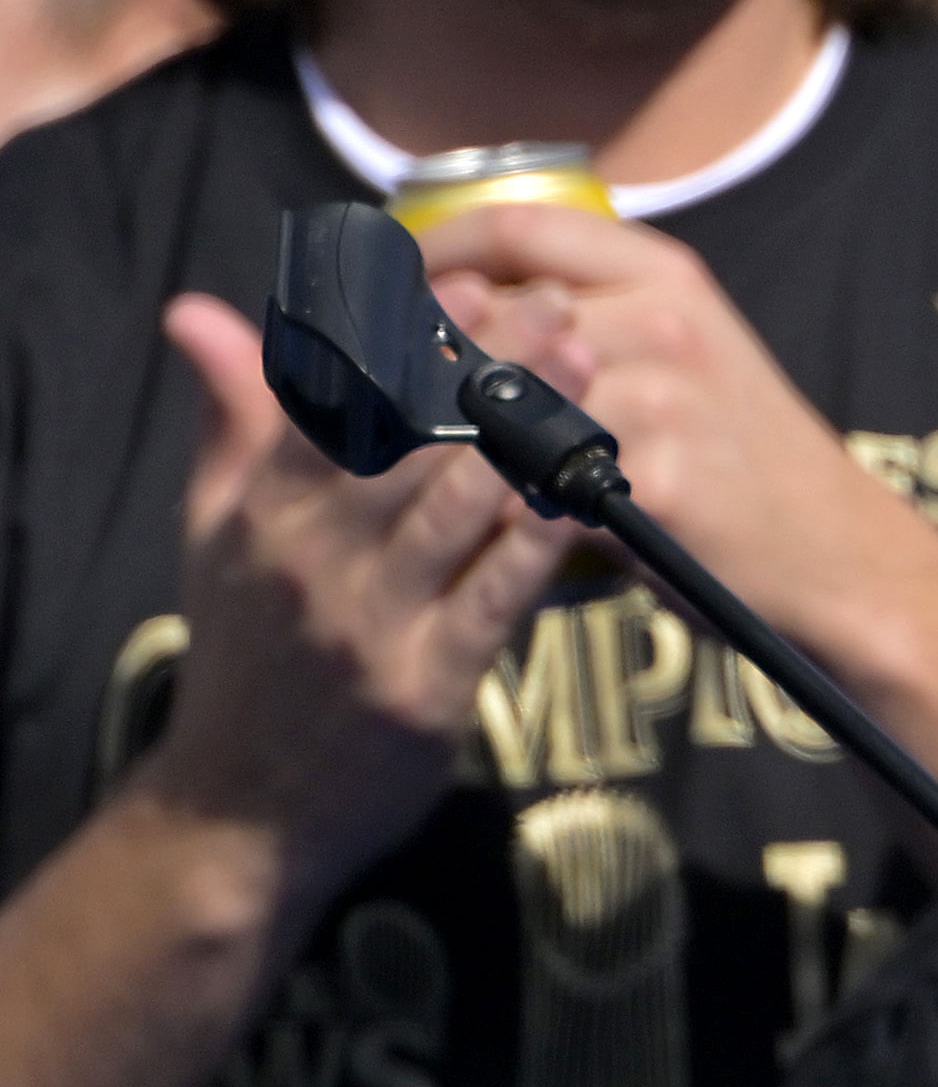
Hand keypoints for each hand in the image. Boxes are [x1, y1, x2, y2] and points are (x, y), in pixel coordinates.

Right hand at [129, 294, 573, 873]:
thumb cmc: (249, 649)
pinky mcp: (424, 687)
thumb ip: (231, 421)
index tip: (469, 279)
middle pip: (409, 440)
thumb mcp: (217, 532)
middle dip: (487, 367)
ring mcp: (368, 624)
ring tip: (589, 368)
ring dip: (528, 432)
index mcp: (264, 513)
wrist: (244, 808)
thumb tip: (198, 310)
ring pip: (459, 506)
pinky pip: (494, 594)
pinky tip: (585, 487)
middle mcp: (311, 560)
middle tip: (556, 307)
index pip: (333, 399)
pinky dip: (540, 536)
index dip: (404, 334)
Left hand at [419, 203, 937, 679]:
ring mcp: (664, 397)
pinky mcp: (655, 478)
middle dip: (406, 350)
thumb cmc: (736, 457)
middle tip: (352, 384)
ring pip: (492, 398)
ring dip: (429, 431)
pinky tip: (456, 517)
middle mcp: (665, 319)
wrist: (834, 553)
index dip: (428, 246)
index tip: (375, 279)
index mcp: (667, 272)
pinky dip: (483, 499)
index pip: (517, 223)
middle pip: (485, 312)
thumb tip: (444, 297)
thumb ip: (580, 318)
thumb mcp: (676, 356)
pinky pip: (527, 481)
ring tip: (388, 457)